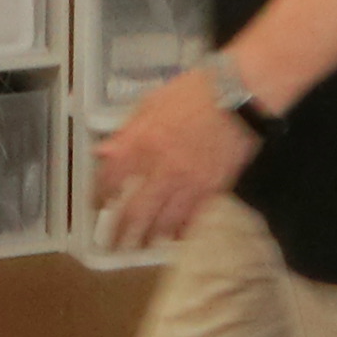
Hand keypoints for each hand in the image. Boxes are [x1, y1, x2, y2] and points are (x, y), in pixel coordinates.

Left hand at [94, 67, 260, 253]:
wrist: (240, 97)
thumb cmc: (197, 91)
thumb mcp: (153, 101)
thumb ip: (128, 130)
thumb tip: (103, 152)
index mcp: (142, 142)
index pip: (111, 178)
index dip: (99, 195)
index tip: (96, 205)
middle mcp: (161, 168)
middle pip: (134, 211)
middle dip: (121, 232)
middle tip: (113, 244)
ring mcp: (187, 183)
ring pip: (163, 222)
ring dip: (150, 237)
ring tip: (143, 244)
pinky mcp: (211, 190)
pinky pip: (192, 218)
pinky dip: (181, 231)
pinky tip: (175, 237)